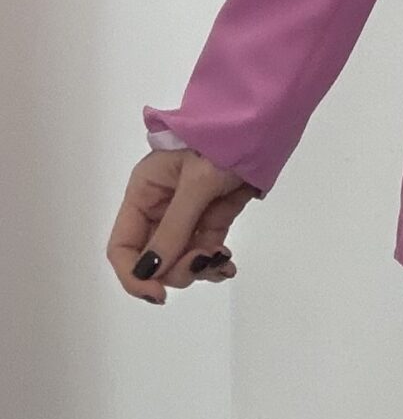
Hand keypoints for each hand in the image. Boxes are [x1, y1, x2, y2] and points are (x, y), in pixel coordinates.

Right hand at [108, 146, 260, 301]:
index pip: (123, 247)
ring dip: (198, 267)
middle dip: (175, 269)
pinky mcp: (211, 217)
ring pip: (179, 260)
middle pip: (152, 259)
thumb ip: (173, 229)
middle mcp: (158, 207)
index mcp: (143, 193)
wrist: (263, 124)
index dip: (134, 275)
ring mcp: (186, 214)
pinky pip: (204, 250)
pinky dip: (213, 262)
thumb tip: (148, 272)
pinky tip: (226, 265)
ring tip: (222, 260)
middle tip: (204, 259)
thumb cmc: (223, 144)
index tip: (159, 294)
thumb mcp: (196, 183)